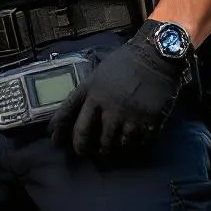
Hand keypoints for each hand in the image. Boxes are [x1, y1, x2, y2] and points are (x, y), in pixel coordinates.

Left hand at [49, 22, 186, 157]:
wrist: (155, 58)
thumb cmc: (124, 63)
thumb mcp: (98, 74)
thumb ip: (88, 93)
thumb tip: (76, 113)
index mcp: (91, 90)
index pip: (68, 114)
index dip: (59, 130)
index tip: (55, 142)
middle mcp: (105, 106)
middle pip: (86, 136)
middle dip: (82, 148)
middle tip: (85, 153)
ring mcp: (126, 117)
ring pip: (110, 146)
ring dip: (107, 151)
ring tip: (107, 151)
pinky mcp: (147, 125)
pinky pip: (134, 146)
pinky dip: (129, 148)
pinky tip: (128, 145)